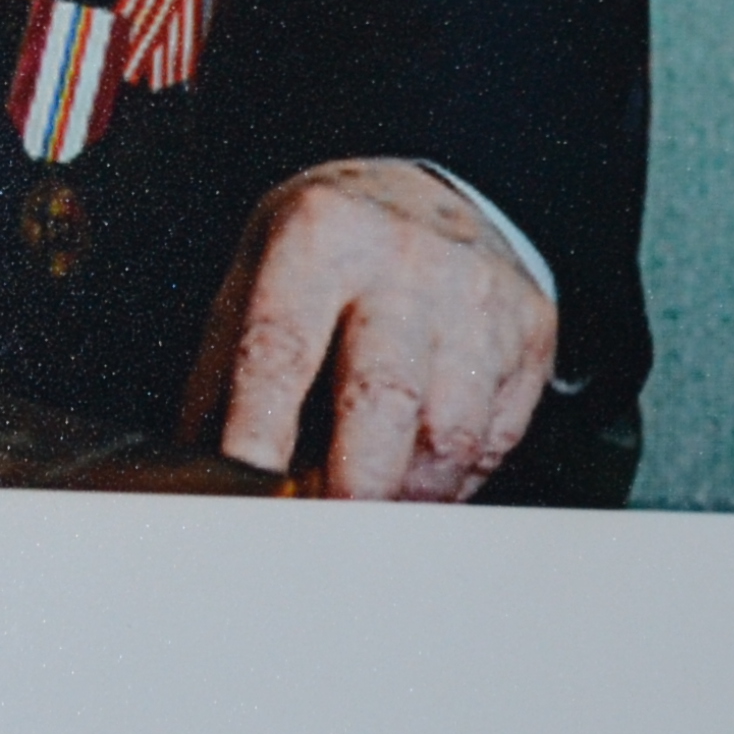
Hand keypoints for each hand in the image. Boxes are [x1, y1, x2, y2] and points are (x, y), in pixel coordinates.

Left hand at [184, 161, 555, 501]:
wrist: (428, 194)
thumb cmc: (326, 252)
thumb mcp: (255, 276)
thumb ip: (225, 377)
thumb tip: (205, 477)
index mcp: (321, 235)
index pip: (281, 347)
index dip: (260, 429)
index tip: (247, 490)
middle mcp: (406, 258)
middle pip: (381, 398)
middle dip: (349, 487)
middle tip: (321, 539)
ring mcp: (477, 292)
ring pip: (447, 434)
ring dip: (401, 498)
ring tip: (365, 509)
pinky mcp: (529, 328)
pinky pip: (494, 438)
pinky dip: (450, 483)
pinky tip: (416, 479)